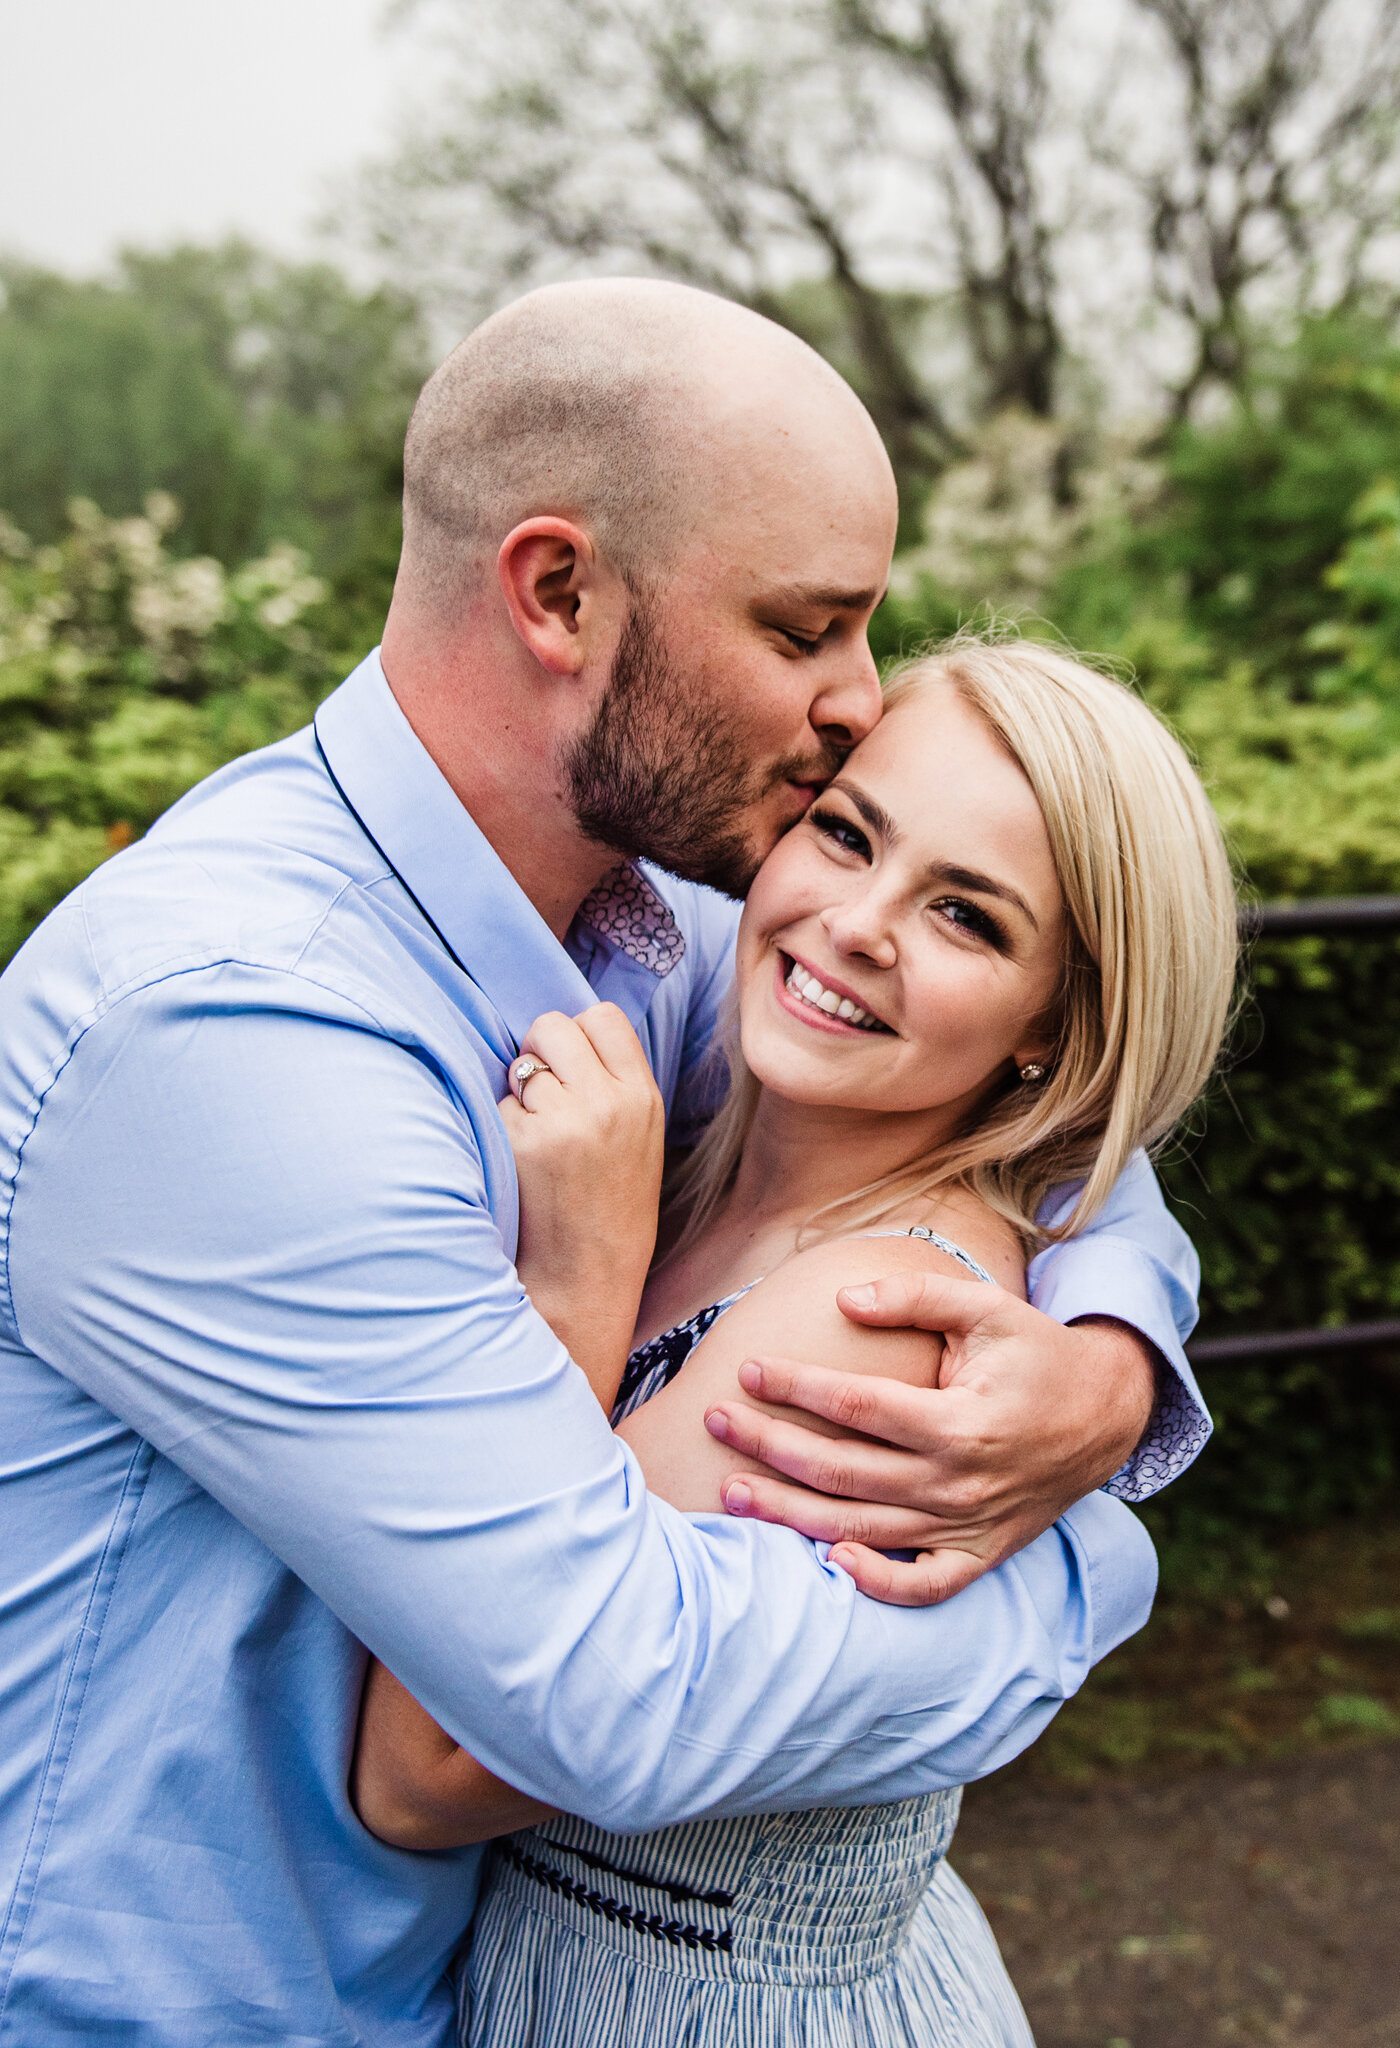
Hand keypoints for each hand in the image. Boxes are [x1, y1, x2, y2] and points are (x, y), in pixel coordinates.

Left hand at [501, 1003, 664, 1407]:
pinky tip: (522, 1161)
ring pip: (521, 1066)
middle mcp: (608, 1103)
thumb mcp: (640, 1137)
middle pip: (553, 1027)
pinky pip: (499, 1104)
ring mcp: (563, 1122)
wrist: (589, 1276)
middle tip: (542, 1092)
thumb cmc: (611, 1205)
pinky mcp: (522, 1143)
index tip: (572, 1063)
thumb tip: (568, 1033)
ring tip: (537, 1135)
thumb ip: (614, 1083)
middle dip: (539, 1051)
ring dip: (519, 1092)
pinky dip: (502, 1125)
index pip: (602, 1017)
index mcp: (642, 1097)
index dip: (578, 1033)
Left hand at [703, 1272, 1156, 1606]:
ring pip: (863, 1530)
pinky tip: (827, 1562)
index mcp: (962, 1420)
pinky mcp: (979, 1555)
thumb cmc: (1034, 1352)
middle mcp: (960, 1482)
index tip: (748, 1369)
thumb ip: (916, 1295)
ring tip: (731, 1489)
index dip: (798, 1388)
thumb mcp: (987, 1307)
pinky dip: (876, 1583)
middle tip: (714, 1422)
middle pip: (845, 1471)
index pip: (858, 1406)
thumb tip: (843, 1299)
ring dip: (791, 1513)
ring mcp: (968, 1527)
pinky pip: (922, 1587)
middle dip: (770, 1447)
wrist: (1105, 1414)